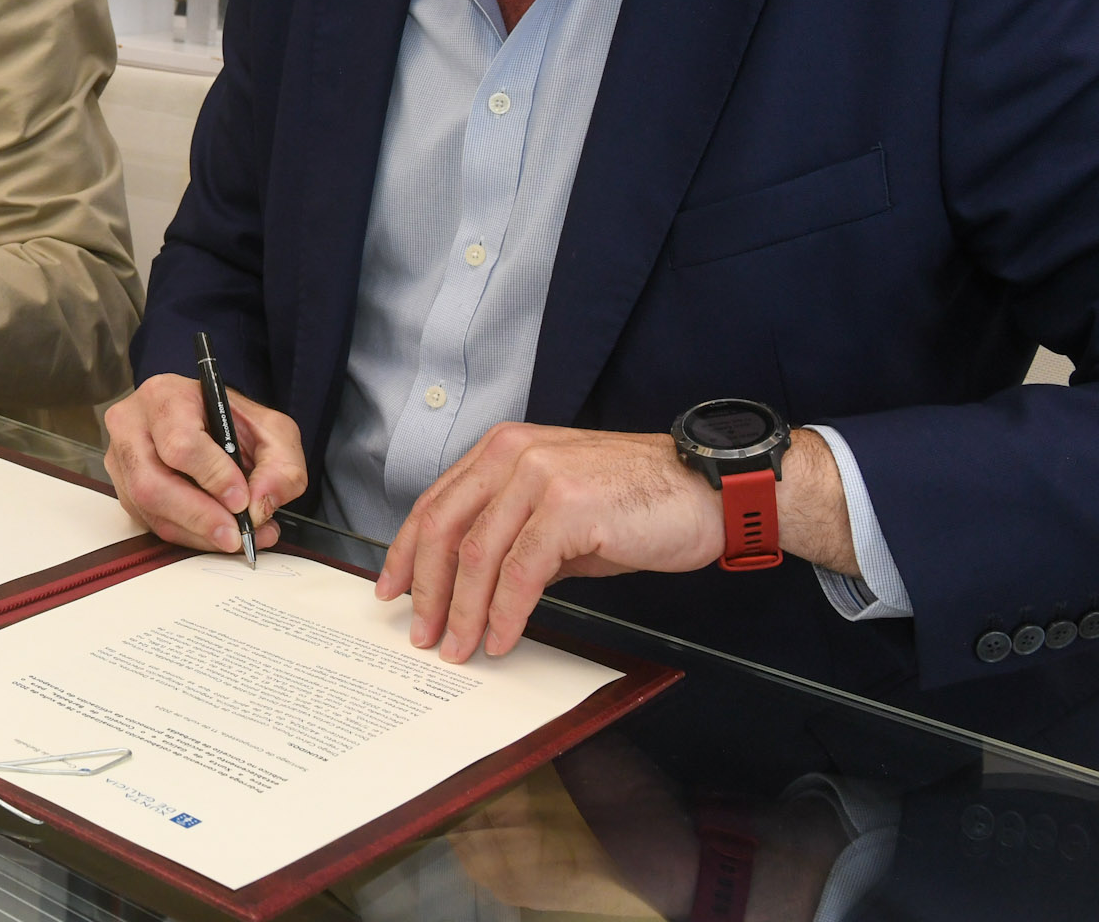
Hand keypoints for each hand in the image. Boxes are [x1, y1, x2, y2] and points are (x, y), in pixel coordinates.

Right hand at [103, 370, 305, 557]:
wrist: (207, 421)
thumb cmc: (232, 421)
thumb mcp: (272, 430)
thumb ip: (281, 467)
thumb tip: (259, 507)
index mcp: (165, 396)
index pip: (180, 443)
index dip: (212, 476)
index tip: (241, 499)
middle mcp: (131, 425)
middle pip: (152, 483)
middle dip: (199, 517)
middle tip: (235, 535)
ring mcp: (121, 458)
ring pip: (148, 509)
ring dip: (195, 533)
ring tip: (235, 537)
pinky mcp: (123, 488)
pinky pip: (149, 523)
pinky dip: (186, 535)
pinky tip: (215, 534)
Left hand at [377, 424, 724, 662]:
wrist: (706, 490)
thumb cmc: (639, 503)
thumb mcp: (561, 513)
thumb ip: (514, 536)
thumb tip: (472, 587)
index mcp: (502, 449)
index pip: (437, 503)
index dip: (407, 552)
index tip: (392, 591)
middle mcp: (512, 453)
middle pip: (444, 528)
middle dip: (426, 589)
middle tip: (420, 634)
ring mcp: (538, 475)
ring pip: (476, 554)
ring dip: (462, 611)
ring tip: (457, 648)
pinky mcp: (567, 506)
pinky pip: (520, 572)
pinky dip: (505, 613)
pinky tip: (502, 638)